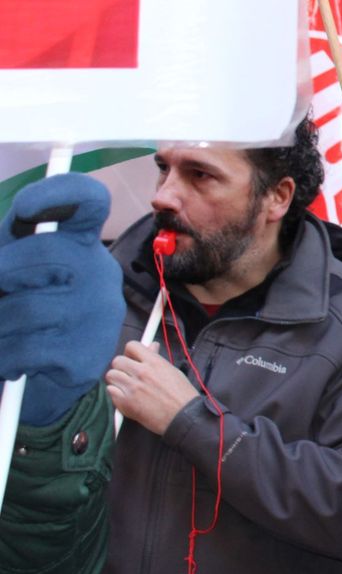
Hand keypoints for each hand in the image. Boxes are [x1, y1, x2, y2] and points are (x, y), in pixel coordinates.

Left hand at [0, 173, 122, 425]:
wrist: (46, 377)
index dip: (58, 195)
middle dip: (6, 271)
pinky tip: (11, 361)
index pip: (87, 202)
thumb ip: (6, 248)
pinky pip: (29, 348)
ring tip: (3, 335)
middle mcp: (100, 273)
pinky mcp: (86, 355)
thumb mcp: (12, 271)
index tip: (24, 211)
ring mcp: (98, 315)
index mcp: (80, 243)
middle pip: (50, 252)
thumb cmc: (23, 312)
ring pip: (29, 307)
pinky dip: (6, 356)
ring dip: (0, 325)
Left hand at [104, 341, 198, 435]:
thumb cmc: (182, 395)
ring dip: (117, 380)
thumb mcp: (172, 371)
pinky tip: (126, 397)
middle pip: (117, 361)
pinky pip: (110, 391)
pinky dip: (116, 394)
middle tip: (129, 374)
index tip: (132, 359)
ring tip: (126, 387)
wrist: (183, 417)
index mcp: (154, 362)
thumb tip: (151, 346)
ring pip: (111, 375)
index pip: (132, 346)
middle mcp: (141, 372)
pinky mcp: (125, 402)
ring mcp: (132, 387)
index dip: (130, 353)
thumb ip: (157, 359)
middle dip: (122, 367)